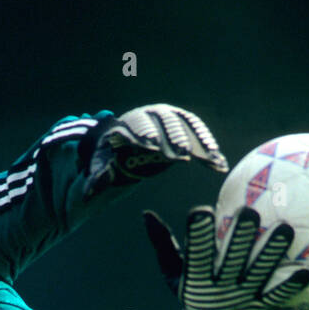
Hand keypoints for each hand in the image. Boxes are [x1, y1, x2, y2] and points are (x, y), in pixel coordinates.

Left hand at [84, 104, 226, 198]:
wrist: (130, 140)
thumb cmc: (114, 155)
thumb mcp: (103, 165)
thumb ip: (99, 178)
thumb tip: (89, 194)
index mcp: (130, 123)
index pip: (137, 126)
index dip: (143, 135)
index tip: (150, 147)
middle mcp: (152, 115)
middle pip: (164, 124)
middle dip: (173, 138)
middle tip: (183, 155)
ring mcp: (170, 117)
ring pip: (185, 127)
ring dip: (198, 143)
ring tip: (210, 161)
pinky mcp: (185, 124)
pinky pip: (199, 132)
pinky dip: (209, 145)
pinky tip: (219, 163)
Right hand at [144, 205, 308, 309]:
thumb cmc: (193, 295)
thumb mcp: (173, 273)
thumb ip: (163, 244)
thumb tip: (146, 214)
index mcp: (197, 279)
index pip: (195, 254)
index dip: (197, 236)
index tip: (199, 211)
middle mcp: (220, 289)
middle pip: (230, 261)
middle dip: (239, 238)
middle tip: (250, 212)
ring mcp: (241, 300)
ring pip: (258, 274)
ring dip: (271, 254)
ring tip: (286, 230)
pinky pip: (276, 297)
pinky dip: (289, 287)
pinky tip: (306, 272)